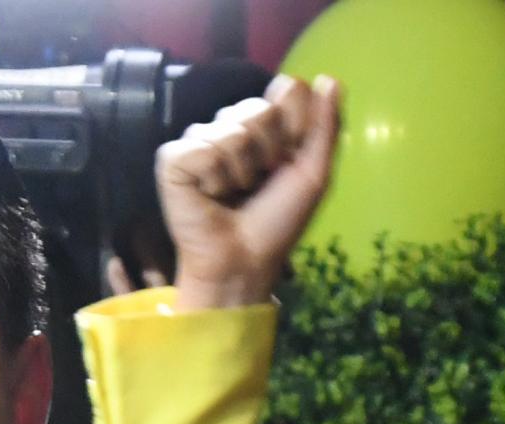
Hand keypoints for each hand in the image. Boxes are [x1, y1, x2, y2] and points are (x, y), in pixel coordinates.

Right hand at [157, 74, 342, 311]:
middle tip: (258, 185)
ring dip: (242, 171)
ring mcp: (201, 140)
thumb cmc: (276, 224)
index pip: (287, 90)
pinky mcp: (174, 159)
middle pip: (260, 108)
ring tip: (233, 194)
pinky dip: (214, 178)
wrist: (244, 262)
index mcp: (265, 126)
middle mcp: (231, 126)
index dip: (296, 126)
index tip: (289, 162)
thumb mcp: (313, 175)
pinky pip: (203, 149)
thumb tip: (330, 79)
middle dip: (268, 152)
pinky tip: (209, 195)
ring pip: (233, 128)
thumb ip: (325, 127)